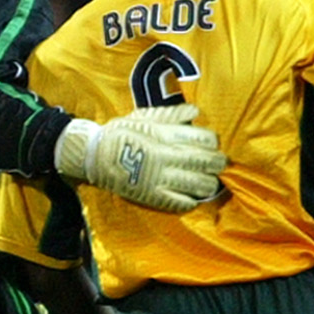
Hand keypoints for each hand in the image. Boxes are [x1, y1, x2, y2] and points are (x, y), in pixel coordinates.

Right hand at [61, 105, 226, 211]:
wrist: (94, 155)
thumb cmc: (121, 132)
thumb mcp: (145, 116)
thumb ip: (172, 114)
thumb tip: (196, 111)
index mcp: (166, 134)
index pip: (204, 139)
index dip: (213, 142)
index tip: (211, 144)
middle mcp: (167, 156)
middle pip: (207, 162)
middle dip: (219, 163)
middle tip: (219, 164)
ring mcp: (161, 178)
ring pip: (200, 184)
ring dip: (210, 183)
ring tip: (209, 181)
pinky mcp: (154, 196)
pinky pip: (182, 202)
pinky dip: (193, 200)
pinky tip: (192, 196)